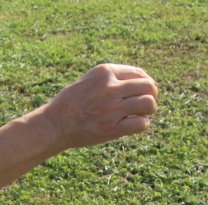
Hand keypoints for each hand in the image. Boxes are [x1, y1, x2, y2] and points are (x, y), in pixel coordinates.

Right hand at [39, 63, 158, 151]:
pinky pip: (141, 123)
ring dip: (149, 110)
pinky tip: (133, 125)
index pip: (139, 73)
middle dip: (152, 95)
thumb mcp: (90, 79)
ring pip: (148, 103)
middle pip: (149, 86)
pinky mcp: (111, 128)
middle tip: (146, 104)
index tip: (143, 92)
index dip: (147, 83)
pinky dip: (142, 124)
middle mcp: (109, 88)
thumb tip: (142, 80)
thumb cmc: (72, 102)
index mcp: (104, 72)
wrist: (55, 124)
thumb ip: (112, 77)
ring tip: (142, 114)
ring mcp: (111, 108)